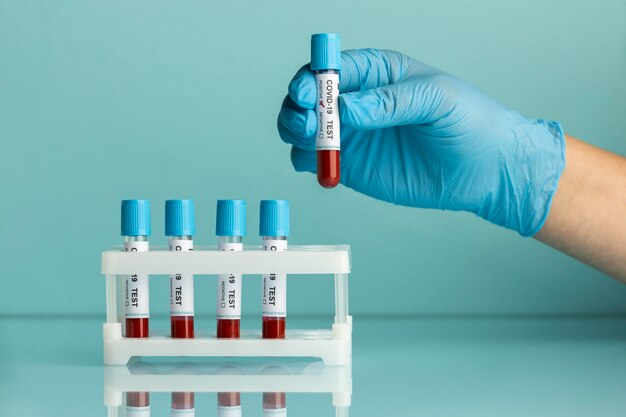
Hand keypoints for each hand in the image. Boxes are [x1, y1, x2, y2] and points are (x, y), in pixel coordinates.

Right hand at [278, 48, 564, 235]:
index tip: (308, 92)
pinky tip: (321, 165)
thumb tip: (347, 108)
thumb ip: (390, 101)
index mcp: (377, 73)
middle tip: (307, 122)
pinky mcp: (351, 165)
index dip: (313, 77)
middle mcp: (357, 101)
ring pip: (303, 127)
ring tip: (312, 141)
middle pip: (308, 96)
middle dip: (298, 106)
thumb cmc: (470, 122)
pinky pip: (314, 160)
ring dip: (296, 131)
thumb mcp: (437, 99)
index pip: (332, 67)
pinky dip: (307, 161)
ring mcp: (352, 134)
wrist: (486, 170)